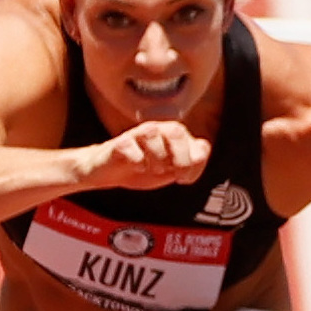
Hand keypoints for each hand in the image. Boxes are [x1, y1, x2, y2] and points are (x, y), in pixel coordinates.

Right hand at [78, 120, 211, 190]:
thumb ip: (189, 164)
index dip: (197, 163)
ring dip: (158, 156)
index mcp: (174, 138)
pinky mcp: (118, 144)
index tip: (185, 179)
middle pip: (176, 130)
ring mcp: (136, 135)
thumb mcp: (169, 172)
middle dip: (181, 157)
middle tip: (175, 174)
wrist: (108, 172)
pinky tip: (137, 167)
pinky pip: (129, 146)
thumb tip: (201, 152)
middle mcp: (157, 131)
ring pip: (152, 132)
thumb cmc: (142, 169)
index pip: (197, 144)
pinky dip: (137, 159)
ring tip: (154, 169)